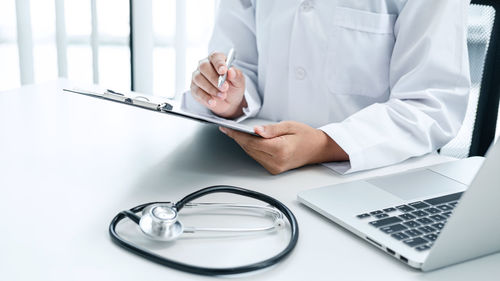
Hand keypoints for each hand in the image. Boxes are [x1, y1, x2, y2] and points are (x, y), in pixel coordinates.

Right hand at [190, 52, 246, 118]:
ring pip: (199, 79)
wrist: (230, 101)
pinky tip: (213, 102)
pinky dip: (205, 97)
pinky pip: (197, 91)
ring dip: (211, 89)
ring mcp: (197, 76)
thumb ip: (236, 75)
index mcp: (217, 59)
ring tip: (222, 96)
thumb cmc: (233, 87)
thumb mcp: (239, 82)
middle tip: (224, 88)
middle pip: (204, 67)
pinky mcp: (194, 88)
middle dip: (214, 78)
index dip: (219, 63)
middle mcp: (204, 65)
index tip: (223, 71)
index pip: (215, 57)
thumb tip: (231, 71)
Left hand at [219, 121, 348, 174]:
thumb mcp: (289, 126)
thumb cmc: (306, 136)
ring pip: (251, 154)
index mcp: (280, 150)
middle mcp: (276, 162)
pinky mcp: (273, 169)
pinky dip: (250, 148)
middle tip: (227, 128)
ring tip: (234, 132)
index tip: (227, 128)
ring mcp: (274, 168)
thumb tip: (255, 130)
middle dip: (238, 138)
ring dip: (243, 143)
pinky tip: (246, 140)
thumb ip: (270, 129)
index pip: (252, 142)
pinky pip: (257, 157)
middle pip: (250, 149)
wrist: (317, 149)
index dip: (237, 135)